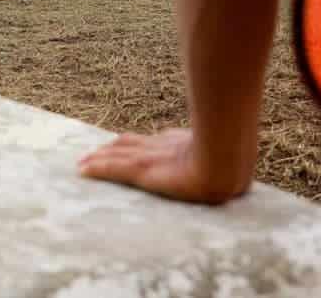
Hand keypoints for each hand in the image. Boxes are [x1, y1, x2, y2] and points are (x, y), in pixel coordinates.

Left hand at [78, 128, 248, 204]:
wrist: (226, 167)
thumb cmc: (234, 168)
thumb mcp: (228, 164)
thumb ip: (224, 167)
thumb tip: (238, 178)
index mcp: (181, 144)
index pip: (152, 142)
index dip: (135, 143)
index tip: (123, 145)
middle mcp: (162, 148)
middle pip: (129, 144)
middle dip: (112, 149)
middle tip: (93, 153)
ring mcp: (151, 158)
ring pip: (117, 156)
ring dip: (98, 159)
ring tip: (82, 163)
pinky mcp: (141, 170)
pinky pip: (114, 168)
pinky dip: (97, 168)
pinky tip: (82, 171)